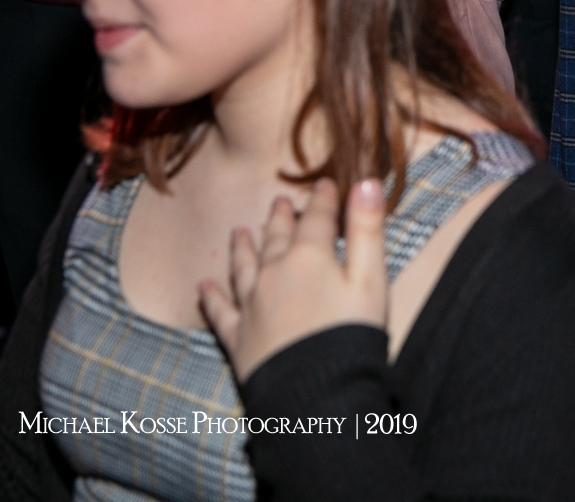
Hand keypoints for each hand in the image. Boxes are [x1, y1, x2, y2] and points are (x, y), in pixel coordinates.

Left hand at [199, 178, 387, 384]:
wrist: (318, 393)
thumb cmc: (352, 334)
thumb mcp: (371, 278)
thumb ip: (367, 228)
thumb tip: (367, 182)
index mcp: (309, 257)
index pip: (318, 218)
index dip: (324, 199)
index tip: (326, 184)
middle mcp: (274, 274)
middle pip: (277, 238)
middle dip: (282, 218)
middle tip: (280, 202)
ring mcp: (252, 305)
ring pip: (244, 267)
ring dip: (243, 248)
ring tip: (239, 232)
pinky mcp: (239, 337)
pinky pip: (221, 311)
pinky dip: (212, 298)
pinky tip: (203, 288)